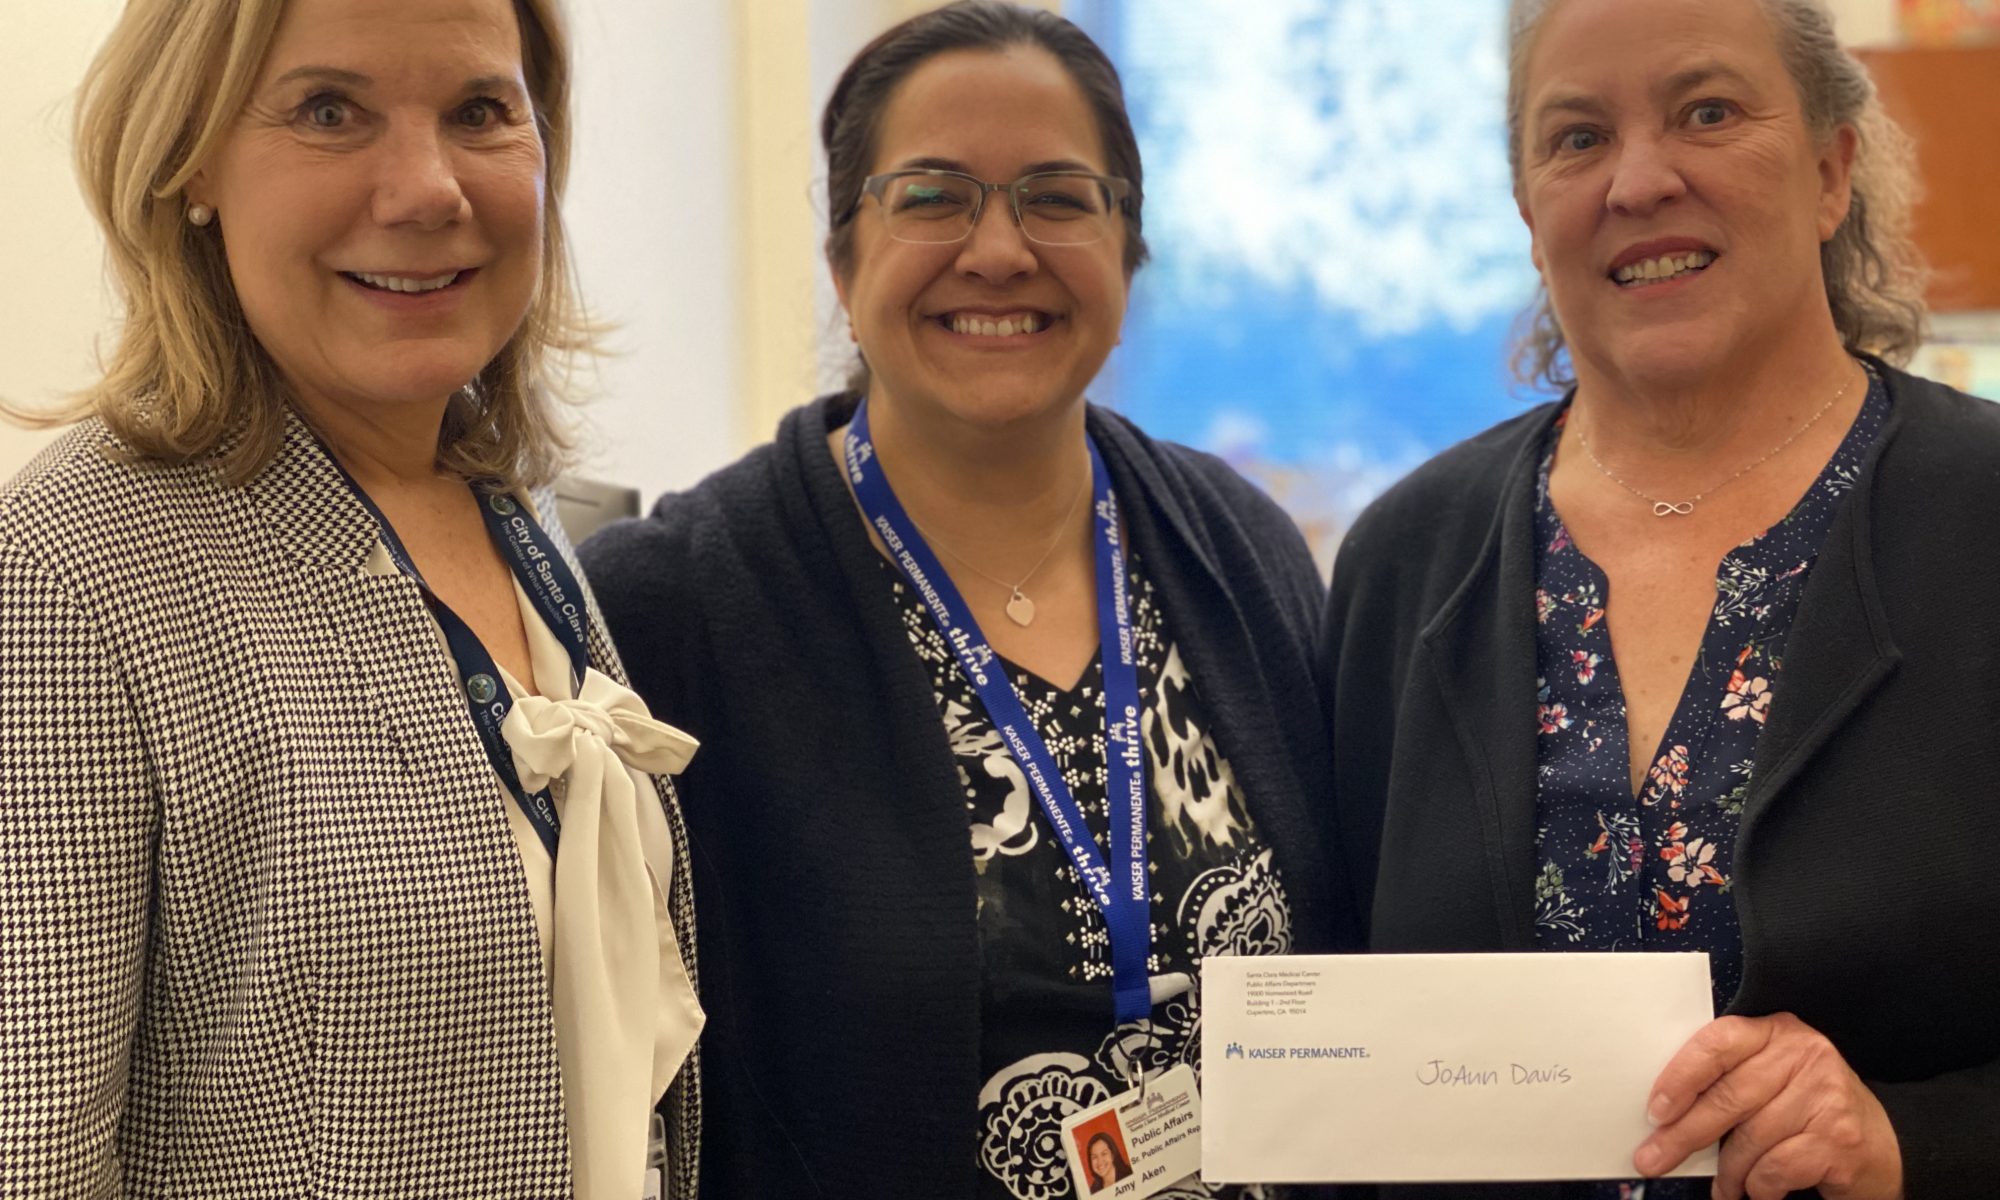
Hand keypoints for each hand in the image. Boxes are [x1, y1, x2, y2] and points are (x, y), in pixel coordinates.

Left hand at [1635, 1012, 1902, 1199]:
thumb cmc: (1810, 1111)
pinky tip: (1757, 1191)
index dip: (1680, 1077)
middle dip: (1684, 1135)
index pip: (1718, 1043)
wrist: (1885, 1145)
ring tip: (1723, 1187)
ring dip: (1727, 1172)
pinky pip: (1776, 1169)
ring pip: (1750, 1139)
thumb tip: (1665, 1116)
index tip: (1656, 1109)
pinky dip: (1758, 1187)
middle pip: (1728, 1096)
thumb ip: (1728, 1082)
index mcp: (1777, 1032)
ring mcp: (1826, 1096)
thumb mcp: (1771, 1080)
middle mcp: (1806, 1055)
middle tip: (1653, 1158)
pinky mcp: (1840, 1139)